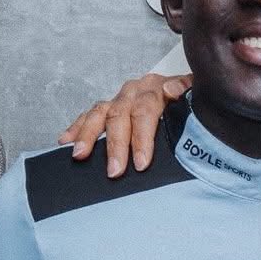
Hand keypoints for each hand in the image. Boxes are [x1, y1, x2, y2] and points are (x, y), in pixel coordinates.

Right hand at [59, 73, 192, 176]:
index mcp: (154, 88)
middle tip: (114, 170)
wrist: (183, 92)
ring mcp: (118, 100)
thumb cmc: (188, 101)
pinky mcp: (107, 108)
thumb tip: (172, 91)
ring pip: (99, 114)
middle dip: (115, 145)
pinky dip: (76, 128)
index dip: (142, 138)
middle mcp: (133, 92)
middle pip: (120, 115)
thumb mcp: (195, 95)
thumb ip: (186, 92)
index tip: (141, 163)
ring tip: (80, 155)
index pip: (145, 111)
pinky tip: (65, 141)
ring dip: (89, 136)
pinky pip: (88, 116)